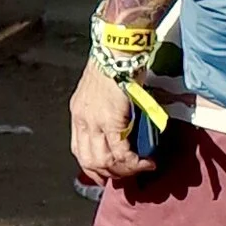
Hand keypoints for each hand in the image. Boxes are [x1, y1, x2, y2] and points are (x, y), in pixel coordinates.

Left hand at [69, 61, 149, 183]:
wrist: (117, 50)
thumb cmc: (115, 65)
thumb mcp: (101, 92)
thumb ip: (105, 112)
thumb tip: (121, 129)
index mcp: (78, 114)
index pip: (79, 151)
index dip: (93, 168)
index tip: (107, 176)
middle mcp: (82, 121)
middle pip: (90, 161)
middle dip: (111, 174)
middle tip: (130, 175)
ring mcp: (94, 122)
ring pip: (106, 161)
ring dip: (126, 171)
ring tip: (142, 168)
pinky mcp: (111, 121)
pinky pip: (121, 153)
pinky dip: (136, 163)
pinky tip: (148, 162)